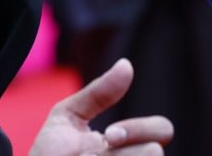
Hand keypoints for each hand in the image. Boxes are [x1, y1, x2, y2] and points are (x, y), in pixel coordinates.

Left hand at [29, 58, 173, 155]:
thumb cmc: (49, 155)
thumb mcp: (68, 117)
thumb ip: (98, 93)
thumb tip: (127, 64)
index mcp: (126, 143)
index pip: (161, 129)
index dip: (141, 129)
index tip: (109, 135)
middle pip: (156, 151)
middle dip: (127, 151)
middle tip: (97, 153)